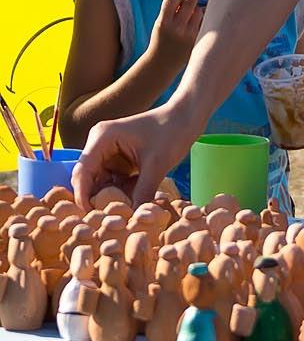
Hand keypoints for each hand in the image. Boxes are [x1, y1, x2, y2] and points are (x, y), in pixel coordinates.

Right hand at [72, 105, 190, 209]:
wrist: (185, 118)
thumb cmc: (171, 133)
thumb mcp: (157, 165)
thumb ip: (142, 193)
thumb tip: (132, 220)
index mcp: (102, 137)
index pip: (82, 172)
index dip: (82, 197)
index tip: (91, 219)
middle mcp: (99, 143)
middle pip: (87, 179)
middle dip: (96, 200)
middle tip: (106, 221)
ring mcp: (107, 151)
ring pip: (100, 183)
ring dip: (109, 198)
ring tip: (122, 214)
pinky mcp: (118, 159)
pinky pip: (112, 182)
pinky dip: (119, 193)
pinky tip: (131, 201)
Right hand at [149, 0, 203, 75]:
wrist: (161, 64)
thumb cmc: (161, 40)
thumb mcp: (160, 24)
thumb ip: (171, 10)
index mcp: (163, 23)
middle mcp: (177, 28)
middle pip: (190, 2)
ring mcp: (189, 36)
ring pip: (199, 12)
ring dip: (196, 10)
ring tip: (188, 19)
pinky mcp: (198, 41)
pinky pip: (204, 23)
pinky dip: (200, 22)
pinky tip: (193, 28)